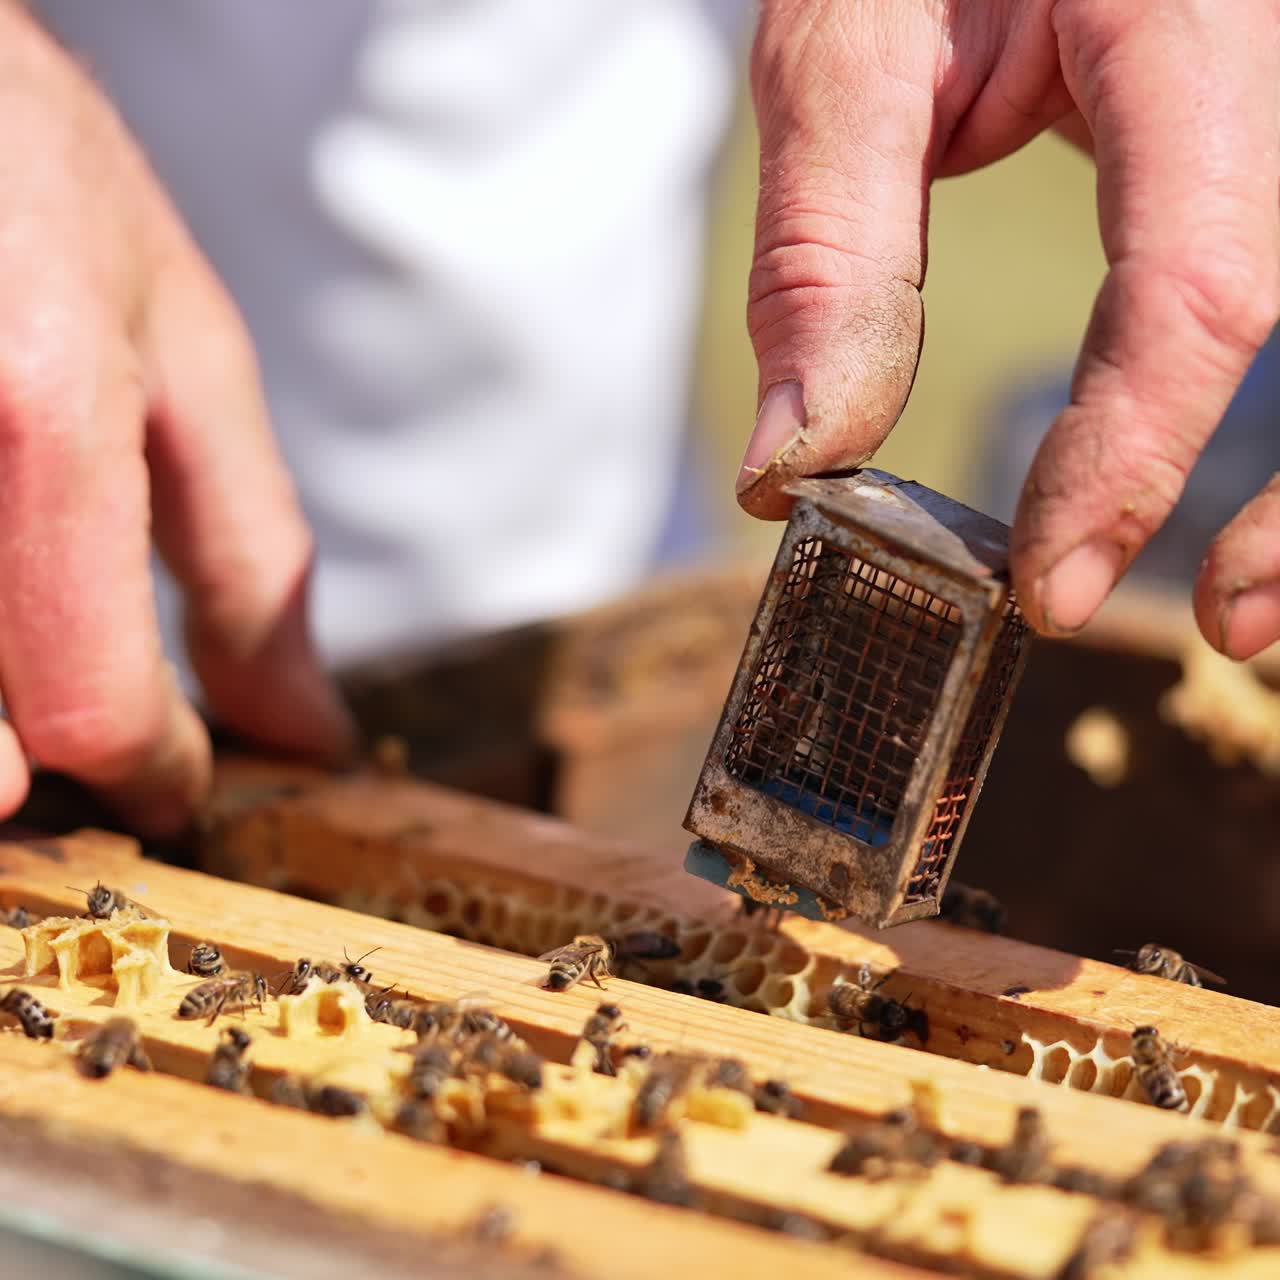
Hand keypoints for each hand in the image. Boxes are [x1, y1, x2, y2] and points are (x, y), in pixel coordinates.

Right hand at [0, 7, 353, 834]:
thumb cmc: (26, 183)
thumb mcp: (183, 356)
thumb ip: (249, 556)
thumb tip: (310, 732)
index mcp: (39, 403)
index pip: (88, 696)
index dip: (149, 771)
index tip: (169, 780)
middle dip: (36, 771)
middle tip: (78, 740)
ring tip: (32, 623)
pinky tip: (3, 592)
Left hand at [738, 0, 1279, 657]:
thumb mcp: (842, 54)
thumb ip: (826, 258)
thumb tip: (792, 471)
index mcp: (1189, 25)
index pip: (1197, 285)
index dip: (1134, 457)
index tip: (1048, 585)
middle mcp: (1272, 64)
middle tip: (1227, 625)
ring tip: (1244, 594)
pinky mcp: (1262, 137)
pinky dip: (1264, 396)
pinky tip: (1232, 478)